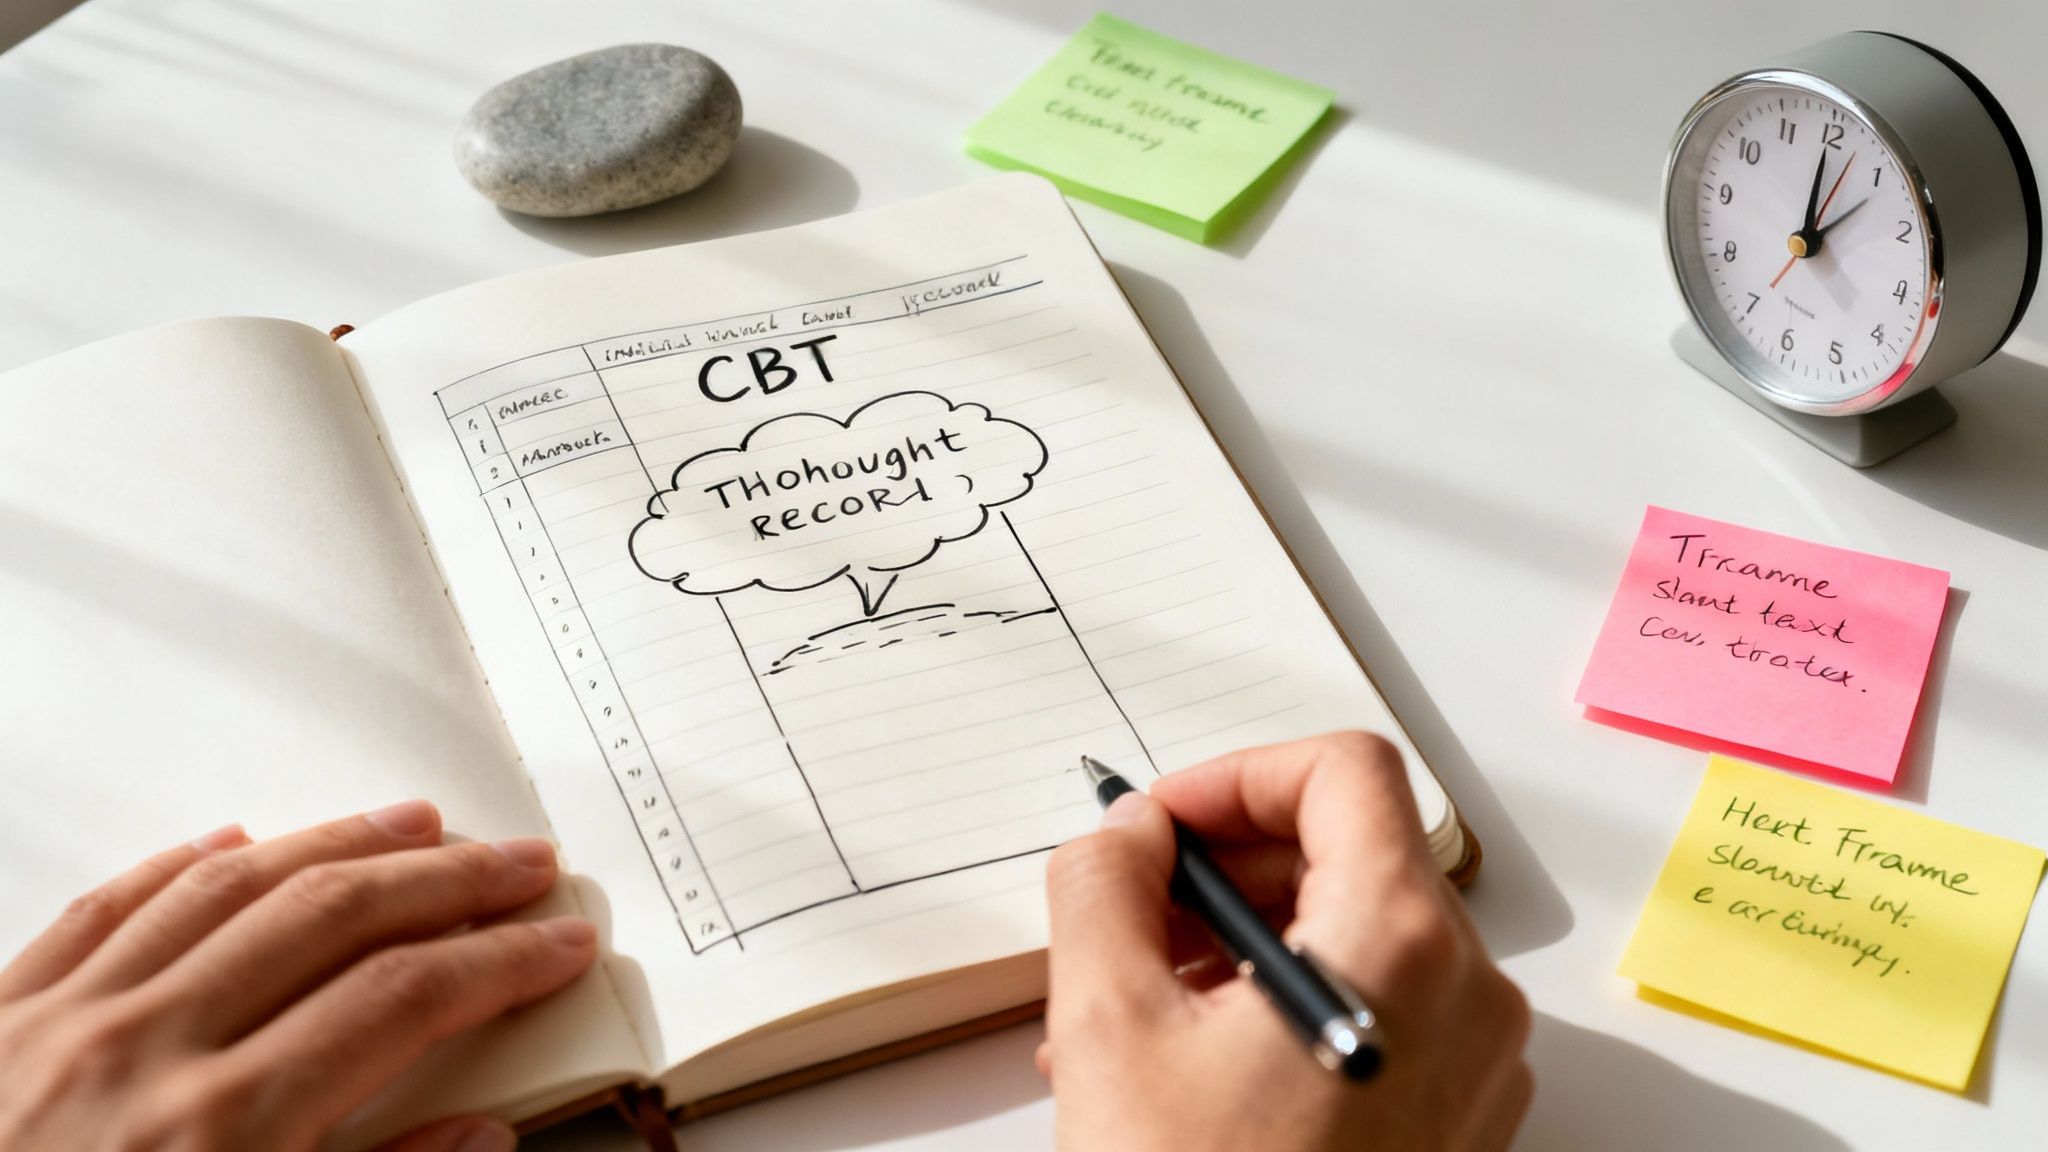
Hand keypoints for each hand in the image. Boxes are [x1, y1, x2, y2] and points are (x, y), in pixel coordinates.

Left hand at [0, 802, 596, 1151]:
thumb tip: (474, 1142)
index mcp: (221, 1135)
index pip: (402, 1001)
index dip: (498, 961)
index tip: (554, 942)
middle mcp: (143, 1054)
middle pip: (334, 918)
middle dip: (448, 882)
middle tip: (519, 866)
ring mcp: (59, 1026)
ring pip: (228, 885)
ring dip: (338, 843)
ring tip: (414, 825)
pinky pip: (103, 910)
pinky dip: (180, 866)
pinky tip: (234, 842)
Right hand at [1040, 732, 1529, 1151]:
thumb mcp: (1109, 1026)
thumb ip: (1104, 886)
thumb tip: (1124, 835)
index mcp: (1398, 942)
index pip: (1342, 770)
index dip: (1235, 775)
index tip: (1163, 824)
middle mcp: (1466, 993)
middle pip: (1351, 849)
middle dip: (1226, 867)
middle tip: (1134, 911)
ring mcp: (1475, 1063)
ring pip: (1358, 933)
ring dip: (1244, 939)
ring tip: (1139, 1000)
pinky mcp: (1459, 1118)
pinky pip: (1378, 1010)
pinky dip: (1286, 1002)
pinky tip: (1190, 1060)